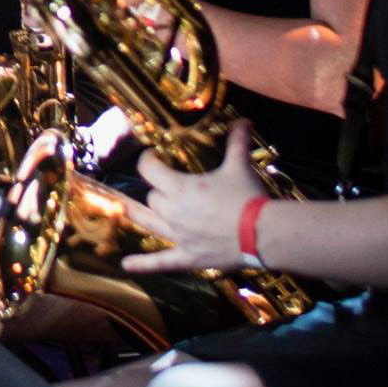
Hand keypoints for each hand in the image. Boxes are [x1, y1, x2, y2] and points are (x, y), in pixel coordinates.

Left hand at [119, 123, 272, 276]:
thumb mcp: (239, 166)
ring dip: (137, 215)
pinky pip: (162, 262)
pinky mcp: (188, 257)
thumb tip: (243, 121)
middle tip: (163, 185)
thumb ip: (237, 142)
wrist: (262, 233)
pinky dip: (144, 265)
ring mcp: (179, 236)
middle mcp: (173, 211)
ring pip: (149, 223)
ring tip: (125, 210)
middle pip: (152, 198)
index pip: (150, 170)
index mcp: (180, 187)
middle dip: (156, 190)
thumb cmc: (247, 196)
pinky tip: (126, 265)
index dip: (148, 160)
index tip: (152, 156)